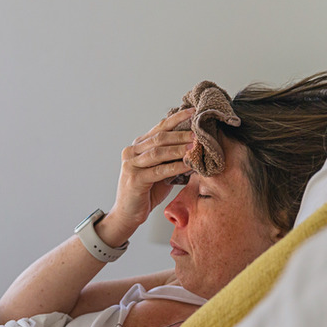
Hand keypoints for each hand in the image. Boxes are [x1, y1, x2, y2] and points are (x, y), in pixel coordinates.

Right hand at [107, 108, 195, 238]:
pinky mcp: (134, 179)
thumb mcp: (160, 172)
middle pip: (159, 138)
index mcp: (138, 147)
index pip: (159, 128)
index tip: (193, 112)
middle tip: (199, 132)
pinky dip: (176, 166)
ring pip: (158, 152)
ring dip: (179, 148)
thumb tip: (195, 148)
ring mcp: (131, 165)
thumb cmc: (145, 193)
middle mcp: (131, 152)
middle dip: (181, 134)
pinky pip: (159, 170)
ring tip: (196, 146)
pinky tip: (189, 164)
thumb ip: (171, 159)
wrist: (127, 215)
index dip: (176, 119)